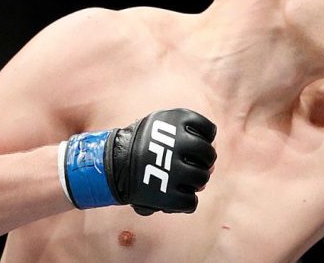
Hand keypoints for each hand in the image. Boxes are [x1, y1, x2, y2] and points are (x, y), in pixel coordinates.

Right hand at [61, 108, 216, 214]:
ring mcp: (174, 170)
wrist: (112, 164)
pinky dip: (185, 202)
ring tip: (182, 180)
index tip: (190, 146)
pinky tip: (175, 195)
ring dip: (196, 182)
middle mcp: (178, 142)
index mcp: (177, 120)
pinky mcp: (167, 196)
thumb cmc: (141, 145)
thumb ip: (189, 137)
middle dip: (203, 162)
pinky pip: (191, 203)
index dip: (203, 139)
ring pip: (202, 178)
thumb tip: (212, 166)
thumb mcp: (161, 125)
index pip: (209, 130)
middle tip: (190, 166)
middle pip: (208, 155)